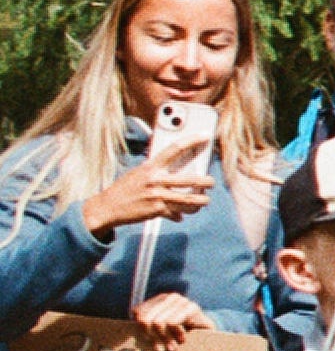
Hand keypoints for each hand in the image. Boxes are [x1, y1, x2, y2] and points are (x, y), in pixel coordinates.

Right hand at [81, 152, 215, 238]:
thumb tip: (176, 169)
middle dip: (206, 182)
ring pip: (189, 199)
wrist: (108, 207)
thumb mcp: (139, 173)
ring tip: (205, 200)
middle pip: (190, 179)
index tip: (206, 135)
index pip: (174, 149)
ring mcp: (157, 196)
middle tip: (211, 182)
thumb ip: (156, 170)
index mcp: (151, 166)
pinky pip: (177, 212)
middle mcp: (155, 179)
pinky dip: (181, 214)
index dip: (192, 140)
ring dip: (201, 201)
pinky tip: (182, 215)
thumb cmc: (125, 188)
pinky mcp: (157, 210)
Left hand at [131, 292, 208, 350]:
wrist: (208, 333)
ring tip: (172, 347)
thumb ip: (146, 329)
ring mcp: (181, 301)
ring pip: (158, 322)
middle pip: (146, 319)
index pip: (138, 313)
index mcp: (157, 300)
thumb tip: (120, 336)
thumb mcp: (160, 332)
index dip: (141, 330)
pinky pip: (172, 322)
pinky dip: (175, 334)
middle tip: (160, 348)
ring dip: (165, 339)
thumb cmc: (181, 335)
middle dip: (152, 337)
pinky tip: (182, 339)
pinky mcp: (191, 307)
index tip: (151, 342)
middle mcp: (168, 297)